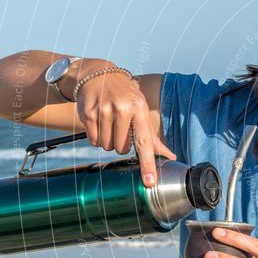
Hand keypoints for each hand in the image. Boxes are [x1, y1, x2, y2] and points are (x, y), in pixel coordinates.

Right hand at [74, 64, 175, 186]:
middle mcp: (122, 110)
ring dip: (108, 141)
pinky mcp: (88, 114)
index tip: (149, 182)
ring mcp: (103, 111)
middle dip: (121, 144)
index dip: (147, 164)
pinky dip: (97, 138)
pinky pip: (93, 141)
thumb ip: (153, 137)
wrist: (100, 75)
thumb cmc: (126, 97)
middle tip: (121, 128)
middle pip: (122, 149)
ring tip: (110, 124)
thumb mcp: (141, 111)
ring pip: (106, 147)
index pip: (145, 143)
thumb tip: (170, 156)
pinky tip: (99, 123)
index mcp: (139, 110)